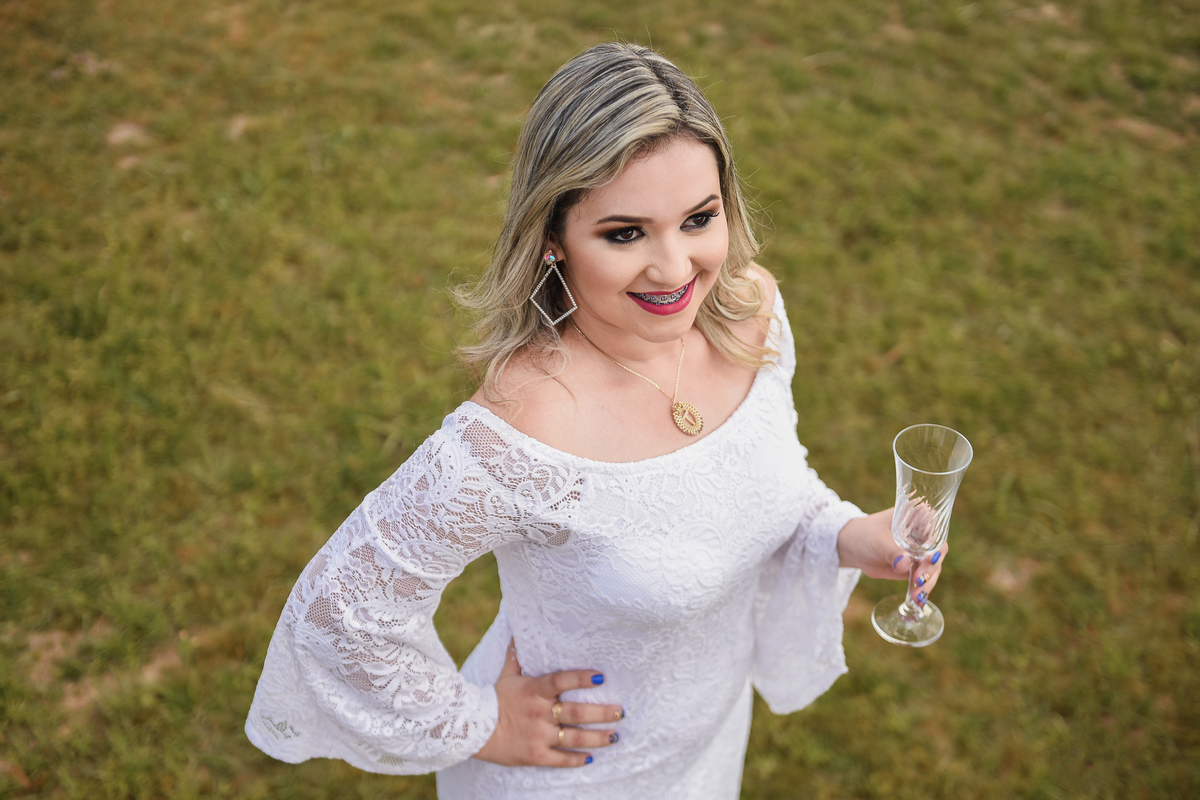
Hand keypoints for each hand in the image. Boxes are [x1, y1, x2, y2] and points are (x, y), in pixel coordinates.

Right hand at [472, 640, 623, 766]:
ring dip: (597, 737)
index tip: (601, 676)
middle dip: (601, 713)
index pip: (560, 680)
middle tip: (620, 712)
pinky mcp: (535, 755)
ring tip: (615, 736)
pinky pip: (560, 758)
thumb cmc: (494, 699)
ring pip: (574, 737)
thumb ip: (518, 655)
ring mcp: (538, 735)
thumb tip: (519, 630)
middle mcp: (539, 712)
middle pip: (576, 713)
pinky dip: (576, 759)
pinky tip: (591, 757)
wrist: (473, 729)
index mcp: (534, 690)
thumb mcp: (507, 675)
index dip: (581, 678)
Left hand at [837, 508, 948, 604]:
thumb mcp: (877, 541)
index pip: (935, 533)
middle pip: (937, 554)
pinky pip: (923, 580)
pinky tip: (919, 601)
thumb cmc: (864, 535)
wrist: (851, 548)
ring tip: (918, 596)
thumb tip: (905, 566)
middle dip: (930, 570)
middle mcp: (923, 536)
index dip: (936, 547)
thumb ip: (891, 552)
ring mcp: (920, 553)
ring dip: (927, 584)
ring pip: (932, 570)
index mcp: (918, 519)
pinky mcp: (914, 568)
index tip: (931, 560)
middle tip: (919, 580)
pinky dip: (922, 590)